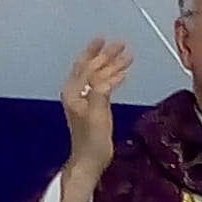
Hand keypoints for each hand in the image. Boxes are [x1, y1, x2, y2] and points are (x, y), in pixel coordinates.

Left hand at [60, 38, 132, 178]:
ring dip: (111, 66)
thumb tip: (108, 77)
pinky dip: (112, 78)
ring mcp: (84, 101)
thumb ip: (101, 93)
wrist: (89, 161)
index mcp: (74, 93)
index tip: (106, 40)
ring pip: (98, 76)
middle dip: (106, 56)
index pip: (87, 67)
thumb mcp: (97, 116)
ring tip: (126, 57)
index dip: (96, 52)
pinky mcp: (92, 108)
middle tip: (121, 45)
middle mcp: (76, 94)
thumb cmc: (92, 142)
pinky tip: (121, 75)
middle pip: (92, 68)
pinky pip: (102, 86)